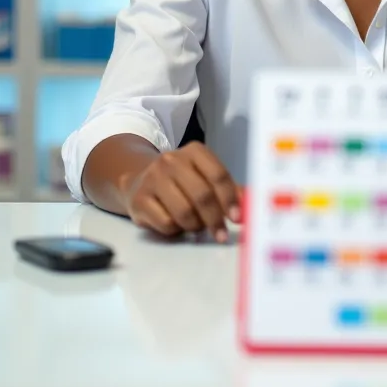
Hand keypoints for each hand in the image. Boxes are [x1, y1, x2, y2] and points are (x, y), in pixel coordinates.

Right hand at [121, 142, 241, 242]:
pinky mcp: (139, 200)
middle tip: (221, 235)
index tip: (237, 218)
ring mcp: (153, 179)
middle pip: (202, 195)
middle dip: (215, 219)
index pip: (218, 175)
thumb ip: (228, 189)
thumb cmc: (181, 181)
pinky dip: (176, 230)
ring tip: (196, 225)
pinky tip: (176, 224)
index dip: (230, 199)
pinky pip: (166, 223)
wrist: (138, 180)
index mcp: (195, 151)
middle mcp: (172, 160)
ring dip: (195, 226)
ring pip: (184, 212)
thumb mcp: (204, 177)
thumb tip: (249, 206)